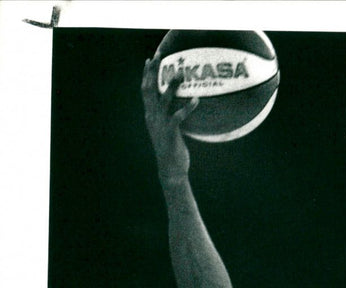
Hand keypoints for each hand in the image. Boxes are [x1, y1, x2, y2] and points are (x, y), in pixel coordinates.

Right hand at [141, 54, 197, 183]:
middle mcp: (152, 117)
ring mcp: (160, 125)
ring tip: (181, 73)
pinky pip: (178, 117)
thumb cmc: (172, 149)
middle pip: (150, 89)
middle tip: (160, 57)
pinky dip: (187, 108)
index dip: (147, 74)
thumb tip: (177, 106)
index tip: (150, 60)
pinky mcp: (170, 133)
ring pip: (164, 100)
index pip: (145, 90)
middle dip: (154, 72)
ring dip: (172, 85)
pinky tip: (196, 100)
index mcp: (150, 115)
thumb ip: (168, 116)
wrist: (171, 170)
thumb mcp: (167, 130)